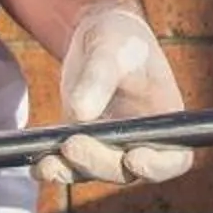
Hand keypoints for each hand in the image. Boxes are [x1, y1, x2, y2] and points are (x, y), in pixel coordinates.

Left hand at [30, 5, 192, 187]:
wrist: (99, 38)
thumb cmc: (119, 39)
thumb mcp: (111, 49)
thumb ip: (98, 77)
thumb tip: (80, 114)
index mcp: (165, 120)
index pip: (174, 159)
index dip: (158, 166)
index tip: (133, 158)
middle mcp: (142, 141)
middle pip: (126, 171)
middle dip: (99, 162)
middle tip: (72, 144)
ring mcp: (111, 148)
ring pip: (94, 173)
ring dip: (70, 171)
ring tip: (47, 162)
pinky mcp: (84, 146)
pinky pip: (69, 166)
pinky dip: (53, 167)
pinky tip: (37, 162)